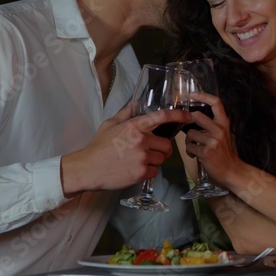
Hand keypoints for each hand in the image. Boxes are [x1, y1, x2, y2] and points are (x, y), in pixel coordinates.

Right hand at [61, 104, 191, 194]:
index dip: (178, 115)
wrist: (87, 169)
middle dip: (162, 149)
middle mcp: (141, 140)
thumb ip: (126, 113)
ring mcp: (142, 157)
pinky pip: (155, 171)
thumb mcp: (110, 124)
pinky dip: (148, 172)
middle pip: (167, 145)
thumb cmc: (98, 146)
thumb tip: (136, 103)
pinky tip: (135, 169)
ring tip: (138, 160)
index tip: (188, 116)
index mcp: (134, 126)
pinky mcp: (141, 173)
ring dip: (154, 160)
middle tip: (151, 151)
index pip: (161, 117)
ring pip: (162, 159)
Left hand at [182, 91, 242, 185]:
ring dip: (189, 141)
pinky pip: (190, 146)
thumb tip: (193, 116)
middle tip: (187, 128)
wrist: (232, 170)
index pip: (216, 102)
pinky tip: (195, 154)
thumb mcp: (222, 134)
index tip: (192, 94)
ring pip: (190, 133)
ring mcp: (213, 140)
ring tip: (194, 147)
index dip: (203, 96)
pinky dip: (190, 151)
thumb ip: (212, 124)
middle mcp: (220, 129)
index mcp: (224, 123)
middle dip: (188, 122)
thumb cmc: (224, 152)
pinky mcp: (206, 152)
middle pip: (197, 116)